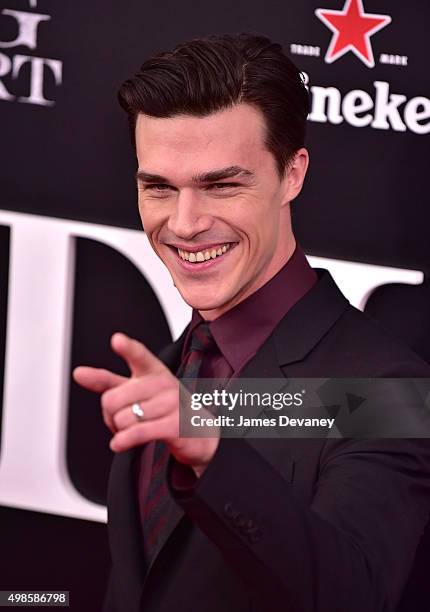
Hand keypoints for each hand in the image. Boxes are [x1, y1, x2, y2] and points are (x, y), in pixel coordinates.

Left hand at [72, 332, 219, 476]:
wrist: (201, 432)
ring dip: (119, 431)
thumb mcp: (138, 390)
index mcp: (153, 370)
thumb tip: (78, 373)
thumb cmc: (165, 408)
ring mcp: (171, 404)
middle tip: (123, 420)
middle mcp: (163, 383)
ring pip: (122, 419)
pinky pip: (137, 432)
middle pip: (112, 399)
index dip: (127, 348)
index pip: (139, 356)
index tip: (117, 340)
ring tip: (134, 431)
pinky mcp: (174, 426)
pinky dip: (123, 441)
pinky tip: (120, 444)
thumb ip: (108, 381)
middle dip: (110, 416)